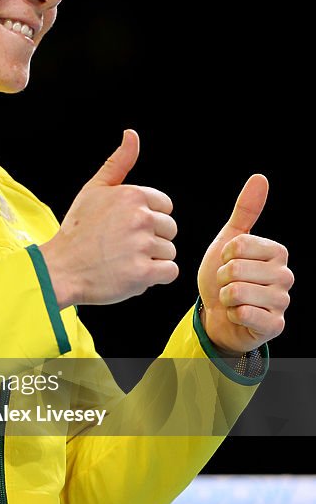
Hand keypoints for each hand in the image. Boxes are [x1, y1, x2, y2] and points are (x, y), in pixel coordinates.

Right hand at [39, 129, 178, 308]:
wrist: (59, 269)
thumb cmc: (76, 231)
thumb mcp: (94, 190)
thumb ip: (118, 163)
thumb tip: (132, 134)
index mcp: (132, 195)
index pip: (165, 207)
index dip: (148, 219)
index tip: (126, 228)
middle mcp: (140, 218)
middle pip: (170, 230)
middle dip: (151, 239)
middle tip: (122, 246)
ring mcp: (142, 246)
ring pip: (169, 252)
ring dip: (151, 259)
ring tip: (124, 260)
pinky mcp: (143, 273)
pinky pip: (170, 272)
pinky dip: (154, 277)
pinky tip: (131, 273)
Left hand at [197, 175, 293, 353]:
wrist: (218, 314)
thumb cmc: (224, 277)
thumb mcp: (229, 241)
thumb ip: (244, 212)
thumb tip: (260, 178)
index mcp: (277, 252)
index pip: (238, 246)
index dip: (223, 256)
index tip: (227, 263)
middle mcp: (286, 275)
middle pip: (235, 269)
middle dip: (222, 279)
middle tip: (228, 285)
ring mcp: (282, 301)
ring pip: (237, 292)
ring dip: (225, 298)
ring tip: (232, 300)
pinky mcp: (275, 325)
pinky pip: (244, 314)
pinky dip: (231, 315)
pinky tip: (238, 315)